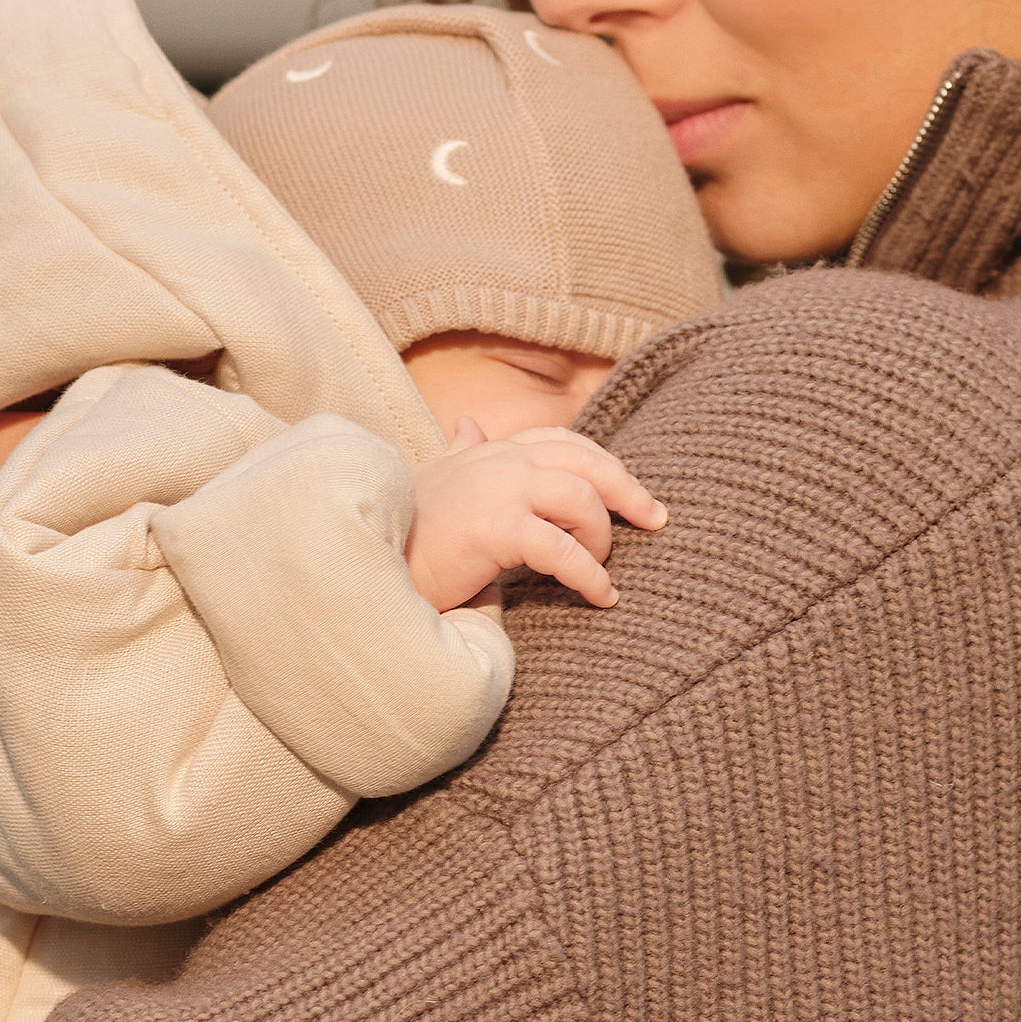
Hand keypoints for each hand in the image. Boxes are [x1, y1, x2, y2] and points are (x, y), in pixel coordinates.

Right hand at [404, 419, 666, 613]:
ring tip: (603, 571)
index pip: (562, 441)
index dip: (602, 464)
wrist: (365, 565)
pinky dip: (590, 575)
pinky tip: (600, 596)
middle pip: (586, 461)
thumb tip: (468, 424)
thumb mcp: (435, 482)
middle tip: (655, 520)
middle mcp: (498, 460)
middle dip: (628, 490)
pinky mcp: (495, 529)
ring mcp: (497, 490)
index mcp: (489, 451)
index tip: (632, 494)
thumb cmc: (401, 532)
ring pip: (582, 500)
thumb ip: (459, 453)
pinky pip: (563, 550)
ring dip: (602, 539)